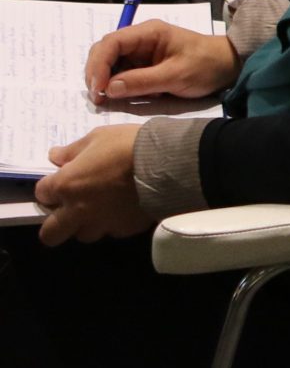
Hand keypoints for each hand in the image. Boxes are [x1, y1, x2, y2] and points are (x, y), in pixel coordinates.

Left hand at [33, 125, 146, 245]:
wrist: (166, 162)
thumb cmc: (127, 144)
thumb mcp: (98, 136)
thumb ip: (73, 150)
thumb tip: (55, 157)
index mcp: (66, 186)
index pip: (42, 194)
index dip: (50, 186)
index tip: (62, 179)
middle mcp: (77, 211)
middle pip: (50, 234)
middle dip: (55, 223)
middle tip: (70, 209)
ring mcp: (101, 223)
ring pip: (84, 234)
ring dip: (88, 223)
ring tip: (103, 208)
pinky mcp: (125, 229)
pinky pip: (113, 230)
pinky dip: (115, 221)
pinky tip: (127, 206)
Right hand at [84, 19, 239, 103]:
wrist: (227, 66)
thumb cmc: (206, 66)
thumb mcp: (176, 76)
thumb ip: (142, 81)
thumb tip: (108, 88)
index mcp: (149, 33)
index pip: (111, 42)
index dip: (98, 65)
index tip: (97, 89)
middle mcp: (140, 39)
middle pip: (105, 51)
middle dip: (96, 73)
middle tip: (97, 98)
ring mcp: (141, 52)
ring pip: (110, 63)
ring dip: (104, 80)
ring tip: (105, 100)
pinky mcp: (143, 65)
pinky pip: (121, 73)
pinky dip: (115, 85)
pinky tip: (117, 96)